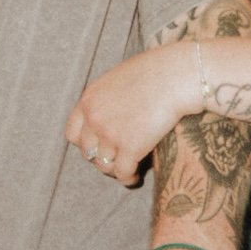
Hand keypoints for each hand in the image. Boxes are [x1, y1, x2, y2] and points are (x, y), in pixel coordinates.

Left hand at [67, 43, 199, 183]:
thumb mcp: (120, 79)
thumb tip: (112, 114)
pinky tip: (135, 177)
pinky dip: (128, 178)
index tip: (99, 145)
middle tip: (116, 158)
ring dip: (115, 169)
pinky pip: (122, 173)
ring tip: (127, 169)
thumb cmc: (157, 71)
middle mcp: (95, 118)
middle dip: (100, 157)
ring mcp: (110, 134)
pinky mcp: (130, 147)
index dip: (86, 143)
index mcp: (89, 99)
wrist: (177, 75)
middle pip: (87, 152)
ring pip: (104, 165)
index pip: (73, 133)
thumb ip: (108, 99)